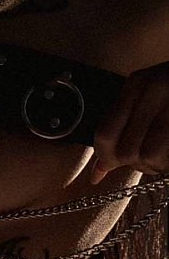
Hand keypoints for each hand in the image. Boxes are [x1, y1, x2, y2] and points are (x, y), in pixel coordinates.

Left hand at [91, 61, 168, 183]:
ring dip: (156, 165)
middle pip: (126, 151)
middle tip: (150, 158)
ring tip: (164, 155)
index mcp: (137, 84)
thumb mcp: (145, 101)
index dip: (105, 157)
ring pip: (148, 156)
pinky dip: (166, 163)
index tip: (112, 164)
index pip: (105, 134)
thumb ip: (118, 131)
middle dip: (136, 163)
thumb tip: (96, 174)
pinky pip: (166, 158)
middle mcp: (155, 89)